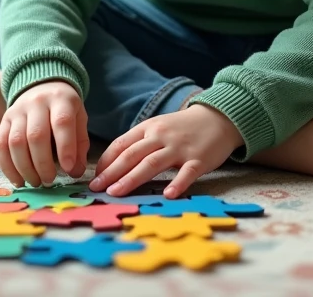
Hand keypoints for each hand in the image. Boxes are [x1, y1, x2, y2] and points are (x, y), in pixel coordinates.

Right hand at [0, 80, 88, 187]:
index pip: (62, 122)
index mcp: (60, 99)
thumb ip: (80, 144)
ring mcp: (17, 111)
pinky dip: (7, 167)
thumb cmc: (64, 108)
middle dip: (43, 163)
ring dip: (24, 168)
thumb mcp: (79, 118)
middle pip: (36, 135)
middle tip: (50, 181)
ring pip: (15, 142)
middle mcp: (37, 102)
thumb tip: (76, 171)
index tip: (69, 169)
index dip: (66, 148)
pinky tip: (18, 180)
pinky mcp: (3, 120)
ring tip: (36, 182)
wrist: (42, 86)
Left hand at [89, 105, 242, 198]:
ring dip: (132, 179)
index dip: (106, 161)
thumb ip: (139, 143)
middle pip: (132, 155)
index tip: (94, 177)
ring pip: (152, 163)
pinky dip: (177, 183)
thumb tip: (113, 164)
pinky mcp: (198, 159)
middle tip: (97, 188)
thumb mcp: (158, 127)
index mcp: (149, 128)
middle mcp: (161, 136)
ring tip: (116, 192)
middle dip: (112, 172)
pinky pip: (186, 173)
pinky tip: (168, 194)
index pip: (122, 144)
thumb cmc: (183, 127)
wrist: (218, 118)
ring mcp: (180, 148)